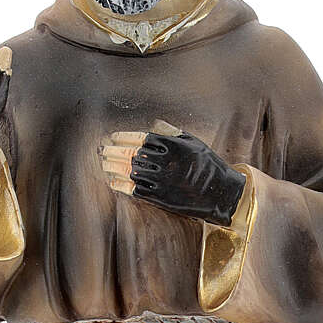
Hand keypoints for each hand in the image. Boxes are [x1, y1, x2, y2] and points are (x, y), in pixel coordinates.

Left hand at [102, 129, 246, 226]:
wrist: (220, 192)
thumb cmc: (207, 164)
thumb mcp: (193, 142)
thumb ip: (172, 133)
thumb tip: (154, 125)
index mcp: (171, 145)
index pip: (140, 138)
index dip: (123, 137)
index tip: (113, 137)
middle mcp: (165, 161)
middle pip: (131, 154)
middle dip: (113, 151)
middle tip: (102, 150)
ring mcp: (162, 180)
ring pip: (130, 172)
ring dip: (113, 167)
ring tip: (104, 164)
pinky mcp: (161, 197)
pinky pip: (136, 190)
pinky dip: (121, 185)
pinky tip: (113, 181)